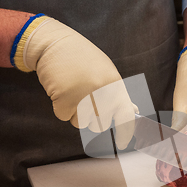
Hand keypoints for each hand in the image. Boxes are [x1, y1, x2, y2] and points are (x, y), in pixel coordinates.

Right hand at [14, 16, 136, 148]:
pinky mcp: (64, 99)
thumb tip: (132, 111)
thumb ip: (117, 93)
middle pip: (101, 124)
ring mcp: (83, 96)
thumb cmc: (81, 58)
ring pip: (81, 123)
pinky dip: (61, 107)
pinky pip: (64, 117)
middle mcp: (101, 91)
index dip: (126, 133)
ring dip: (76, 113)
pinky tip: (61, 89)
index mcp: (114, 84)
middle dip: (93, 118)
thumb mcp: (105, 72)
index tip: (123, 144)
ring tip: (73, 91)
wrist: (54, 43)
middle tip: (85, 100)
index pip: (126, 115)